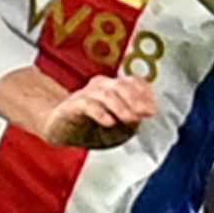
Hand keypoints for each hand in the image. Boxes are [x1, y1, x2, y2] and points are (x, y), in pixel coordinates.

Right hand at [38, 75, 157, 149]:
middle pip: (122, 85)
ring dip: (121, 107)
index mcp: (116, 87)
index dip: (146, 95)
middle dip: (136, 100)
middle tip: (145, 114)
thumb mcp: (118, 128)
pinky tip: (109, 122)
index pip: (134, 82)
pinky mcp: (72, 105)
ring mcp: (86, 94)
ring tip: (131, 119)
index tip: (153, 110)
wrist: (60, 130)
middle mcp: (102, 86)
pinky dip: (100, 113)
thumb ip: (132, 121)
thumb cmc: (92, 127)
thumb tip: (144, 117)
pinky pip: (88, 105)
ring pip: (106, 94)